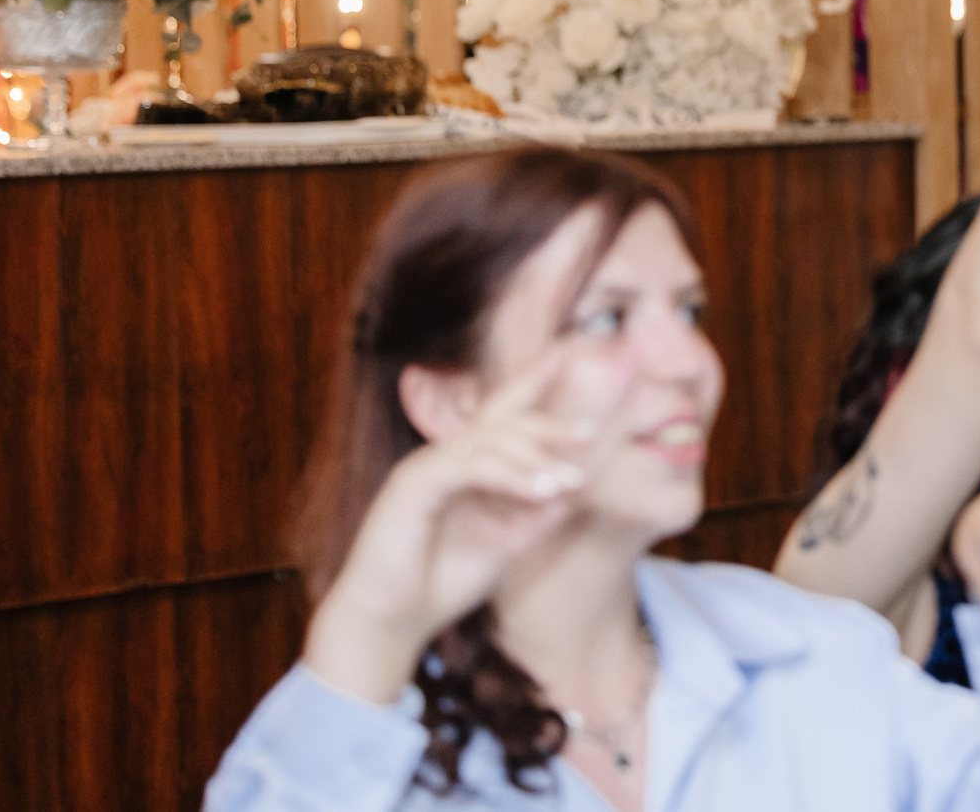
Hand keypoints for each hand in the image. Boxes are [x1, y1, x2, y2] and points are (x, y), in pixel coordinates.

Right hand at [301, 348, 589, 704]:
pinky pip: (467, 467)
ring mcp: (425, 466)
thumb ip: (540, 510)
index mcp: (466, 465)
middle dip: (546, 421)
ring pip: (488, 441)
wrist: (391, 626)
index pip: (504, 414)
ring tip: (568, 478)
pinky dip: (508, 475)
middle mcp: (445, 456)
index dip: (534, 379)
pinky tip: (539, 488)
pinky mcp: (411, 485)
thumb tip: (580, 482)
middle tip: (588, 428)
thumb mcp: (508, 542)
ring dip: (534, 457)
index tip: (569, 352)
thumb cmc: (442, 581)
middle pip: (500, 420)